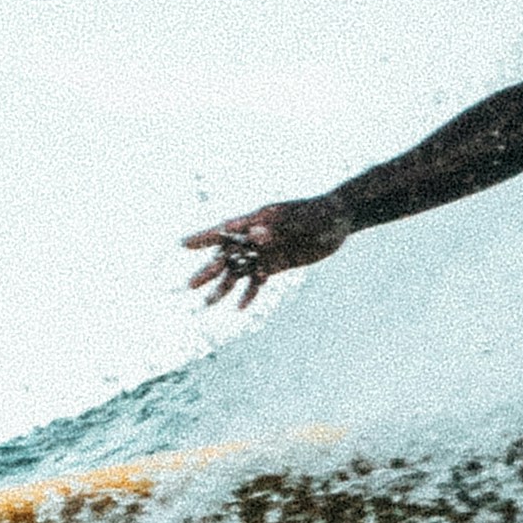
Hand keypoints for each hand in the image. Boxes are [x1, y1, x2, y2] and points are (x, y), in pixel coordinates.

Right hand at [185, 193, 347, 311]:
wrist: (339, 219)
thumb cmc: (320, 214)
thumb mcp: (301, 221)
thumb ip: (277, 228)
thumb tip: (254, 233)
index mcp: (258, 220)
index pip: (226, 230)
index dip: (204, 238)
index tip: (184, 245)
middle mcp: (257, 237)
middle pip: (227, 255)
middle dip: (209, 270)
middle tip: (191, 285)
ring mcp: (266, 251)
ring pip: (239, 271)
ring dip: (224, 286)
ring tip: (207, 303)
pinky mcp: (277, 263)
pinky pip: (258, 279)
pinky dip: (249, 292)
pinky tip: (239, 308)